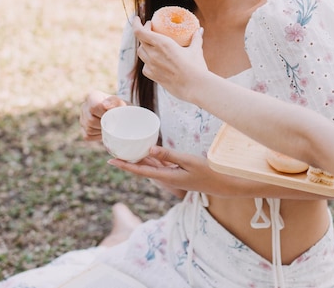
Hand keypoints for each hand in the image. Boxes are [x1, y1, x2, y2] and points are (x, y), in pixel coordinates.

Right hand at [80, 90, 126, 140]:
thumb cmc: (120, 107)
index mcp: (93, 97)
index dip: (105, 113)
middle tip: (113, 122)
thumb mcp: (120, 103)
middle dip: (104, 123)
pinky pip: (88, 136)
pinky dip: (98, 136)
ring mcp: (82, 118)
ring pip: (89, 129)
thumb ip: (115, 102)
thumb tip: (105, 106)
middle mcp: (85, 106)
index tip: (114, 114)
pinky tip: (104, 131)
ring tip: (110, 126)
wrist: (120, 113)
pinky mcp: (83, 129)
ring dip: (101, 131)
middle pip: (91, 120)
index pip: (94, 107)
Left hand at [107, 146, 249, 196]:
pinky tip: (147, 150)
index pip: (140, 171)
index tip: (110, 160)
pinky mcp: (178, 172)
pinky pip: (160, 164)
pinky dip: (152, 158)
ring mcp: (172, 176)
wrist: (223, 184)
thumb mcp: (188, 161)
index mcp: (166, 177)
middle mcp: (166, 178)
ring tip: (125, 149)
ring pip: (150, 166)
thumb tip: (149, 149)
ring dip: (138, 159)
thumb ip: (169, 155)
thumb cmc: (208, 172)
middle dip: (127, 160)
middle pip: (142, 168)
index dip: (124, 166)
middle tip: (113, 150)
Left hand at [132, 17, 207, 101]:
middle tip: (150, 29)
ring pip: (141, 53)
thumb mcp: (196, 50)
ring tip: (152, 44)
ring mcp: (152, 66)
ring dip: (145, 46)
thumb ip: (196, 39)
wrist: (195, 87)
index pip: (140, 32)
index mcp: (162, 44)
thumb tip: (200, 30)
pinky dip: (148, 61)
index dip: (137, 24)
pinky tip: (155, 61)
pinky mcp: (153, 76)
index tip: (138, 19)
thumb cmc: (196, 67)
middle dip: (144, 33)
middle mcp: (154, 54)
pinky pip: (145, 67)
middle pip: (141, 41)